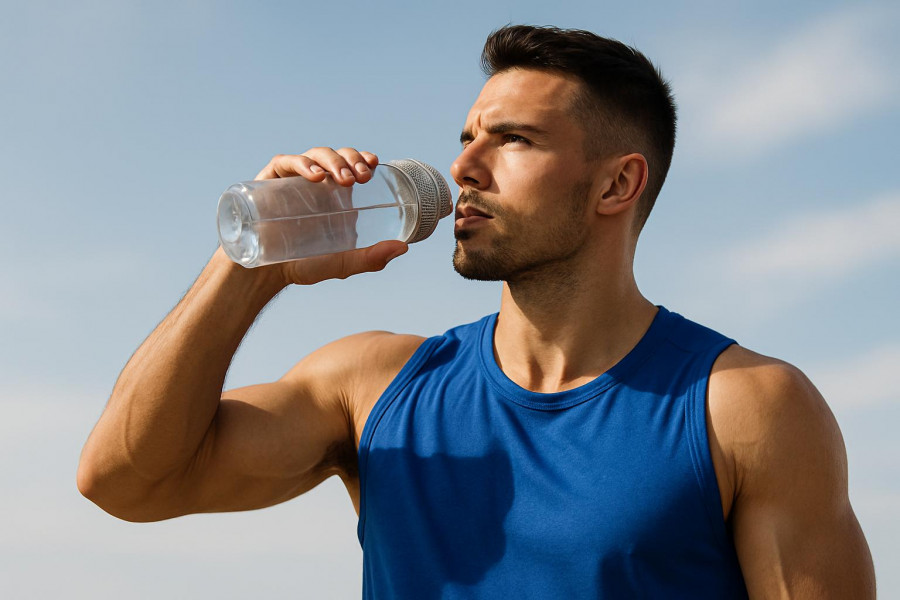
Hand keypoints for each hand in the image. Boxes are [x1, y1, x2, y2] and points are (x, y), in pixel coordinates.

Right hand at [250, 148, 408, 285]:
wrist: (263, 273)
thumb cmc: (302, 265)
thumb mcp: (341, 263)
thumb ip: (370, 258)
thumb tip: (403, 248)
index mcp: (334, 194)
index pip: (351, 165)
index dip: (362, 158)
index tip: (374, 163)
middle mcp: (315, 182)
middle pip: (336, 156)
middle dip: (351, 159)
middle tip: (361, 176)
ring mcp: (292, 179)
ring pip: (315, 155)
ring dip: (332, 161)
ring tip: (343, 178)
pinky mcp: (269, 180)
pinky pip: (286, 163)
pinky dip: (301, 164)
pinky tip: (314, 175)